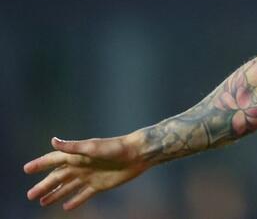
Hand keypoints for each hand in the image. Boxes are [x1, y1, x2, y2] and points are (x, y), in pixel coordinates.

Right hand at [24, 134, 149, 210]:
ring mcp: (90, 176)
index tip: (26, 169)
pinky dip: (75, 201)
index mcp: (77, 156)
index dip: (40, 164)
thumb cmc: (115, 148)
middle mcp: (81, 166)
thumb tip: (53, 141)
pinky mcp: (99, 185)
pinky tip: (66, 207)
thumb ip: (72, 147)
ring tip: (42, 203)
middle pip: (58, 178)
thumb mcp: (92, 147)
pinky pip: (84, 195)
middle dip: (44, 186)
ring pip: (68, 187)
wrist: (137, 154)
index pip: (54, 160)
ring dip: (55, 195)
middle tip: (30, 195)